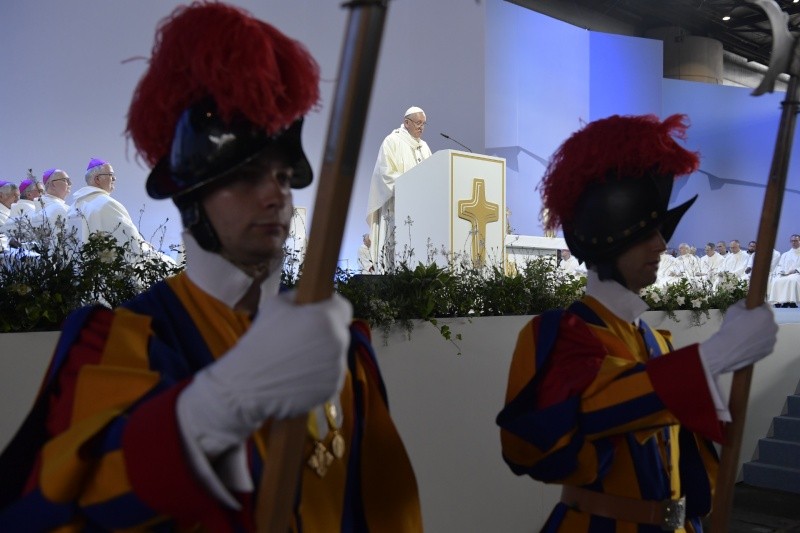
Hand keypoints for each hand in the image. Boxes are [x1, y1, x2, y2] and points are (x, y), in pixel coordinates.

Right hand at [177, 290, 351, 455]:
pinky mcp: (332, 389)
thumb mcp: (275, 305)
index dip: (329, 308)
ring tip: (296, 361)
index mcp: (326, 319)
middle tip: (299, 340)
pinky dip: (318, 376)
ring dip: (322, 355)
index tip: (317, 314)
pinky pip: (330, 376)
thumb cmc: (259, 341)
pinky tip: (297, 377)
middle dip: (324, 333)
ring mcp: (337, 369)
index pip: (343, 307)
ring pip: (335, 355)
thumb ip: (298, 297)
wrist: (246, 385)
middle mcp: (338, 343)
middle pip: (339, 332)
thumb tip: (309, 298)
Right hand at [699, 300, 776, 375]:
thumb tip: (746, 303)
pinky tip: (748, 345)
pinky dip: (759, 343)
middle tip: (745, 325)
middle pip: (767, 320)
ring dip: (760, 332)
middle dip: (758, 321)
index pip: (764, 307)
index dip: (755, 309)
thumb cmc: (731, 327)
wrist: (728, 349)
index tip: (748, 313)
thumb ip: (742, 303)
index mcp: (766, 314)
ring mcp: (772, 339)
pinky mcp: (769, 350)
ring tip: (745, 337)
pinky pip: (765, 343)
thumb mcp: (733, 309)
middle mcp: (773, 326)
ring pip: (767, 332)